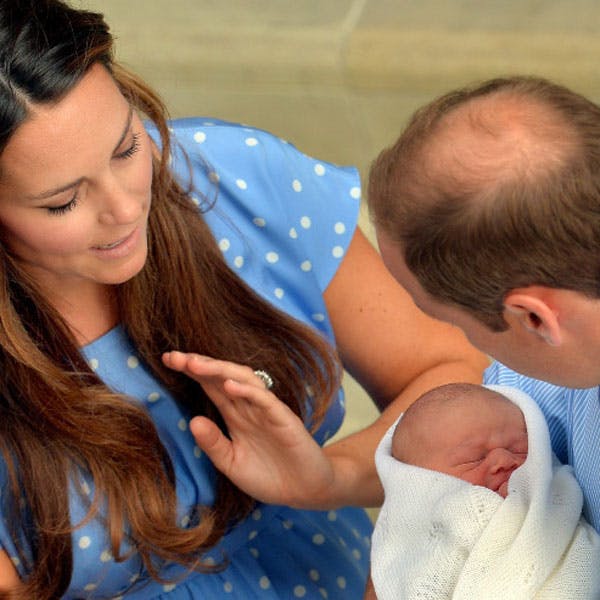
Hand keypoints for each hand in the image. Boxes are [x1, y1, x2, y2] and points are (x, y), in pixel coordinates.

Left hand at [162, 351, 335, 507]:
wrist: (305, 490)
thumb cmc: (269, 476)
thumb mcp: (232, 463)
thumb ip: (213, 444)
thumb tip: (191, 421)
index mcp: (235, 414)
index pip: (211, 385)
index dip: (191, 371)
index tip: (167, 360)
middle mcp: (249, 406)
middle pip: (222, 376)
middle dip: (199, 364)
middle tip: (174, 357)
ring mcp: (266, 410)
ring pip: (242, 380)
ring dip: (219, 370)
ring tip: (195, 364)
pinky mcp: (283, 418)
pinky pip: (264, 399)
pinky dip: (247, 390)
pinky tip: (229, 385)